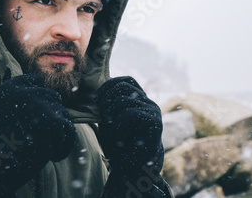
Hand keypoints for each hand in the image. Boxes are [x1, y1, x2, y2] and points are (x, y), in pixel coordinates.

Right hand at [0, 74, 75, 196]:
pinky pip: (69, 131)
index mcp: (10, 88)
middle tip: (40, 135)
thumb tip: (37, 90)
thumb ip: (15, 99)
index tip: (38, 113)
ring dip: (57, 130)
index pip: (37, 81)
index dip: (40, 97)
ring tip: (43, 147)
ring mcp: (42, 107)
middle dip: (50, 115)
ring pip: (63, 114)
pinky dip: (64, 145)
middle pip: (53, 97)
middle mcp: (27, 93)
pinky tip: (53, 156)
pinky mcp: (55, 123)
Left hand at [95, 76, 166, 196]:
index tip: (96, 100)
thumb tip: (98, 92)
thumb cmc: (119, 147)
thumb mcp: (109, 121)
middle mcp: (148, 103)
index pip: (126, 80)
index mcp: (139, 101)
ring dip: (111, 115)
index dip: (109, 85)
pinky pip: (129, 113)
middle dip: (107, 98)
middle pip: (124, 86)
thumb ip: (108, 105)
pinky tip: (119, 138)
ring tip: (112, 131)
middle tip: (103, 116)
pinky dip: (118, 126)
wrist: (132, 170)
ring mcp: (153, 112)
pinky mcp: (154, 122)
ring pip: (123, 100)